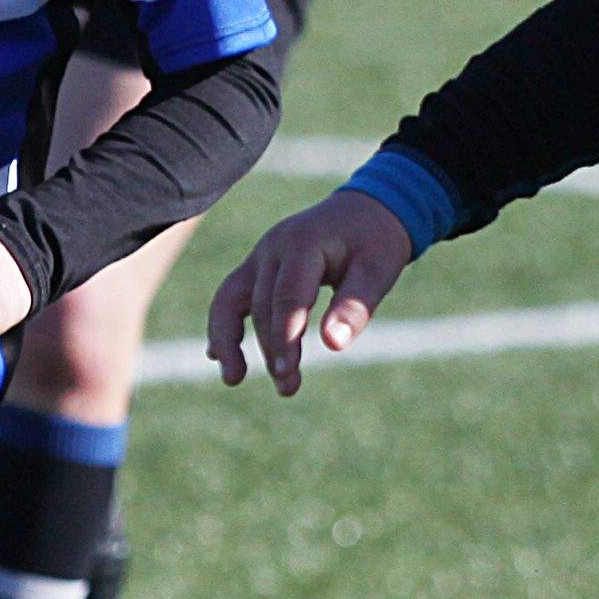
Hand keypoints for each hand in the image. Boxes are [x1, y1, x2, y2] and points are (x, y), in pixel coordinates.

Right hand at [204, 193, 415, 392]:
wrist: (367, 210)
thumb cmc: (376, 242)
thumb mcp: (378, 271)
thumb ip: (354, 306)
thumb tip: (333, 345)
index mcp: (305, 243)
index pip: (288, 296)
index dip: (286, 337)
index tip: (287, 373)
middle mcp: (274, 246)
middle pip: (262, 305)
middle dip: (272, 349)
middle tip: (289, 388)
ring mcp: (260, 255)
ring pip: (231, 299)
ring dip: (231, 341)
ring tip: (234, 379)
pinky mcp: (257, 266)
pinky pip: (230, 296)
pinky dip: (223, 325)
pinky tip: (219, 357)